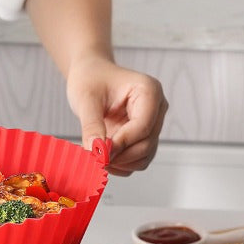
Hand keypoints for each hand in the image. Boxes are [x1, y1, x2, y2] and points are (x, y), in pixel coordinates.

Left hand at [66, 56, 167, 175]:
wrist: (91, 77)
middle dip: (120, 156)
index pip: (143, 127)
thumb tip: (96, 153)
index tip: (99, 152)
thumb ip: (92, 126)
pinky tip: (103, 157)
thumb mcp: (86, 99)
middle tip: (95, 157)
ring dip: (121, 164)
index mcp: (149, 91)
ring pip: (144, 157)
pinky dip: (121, 166)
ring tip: (97, 157)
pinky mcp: (143, 139)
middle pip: (146, 145)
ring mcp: (152, 126)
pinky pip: (137, 162)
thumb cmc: (90, 80)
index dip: (121, 144)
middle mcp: (156, 109)